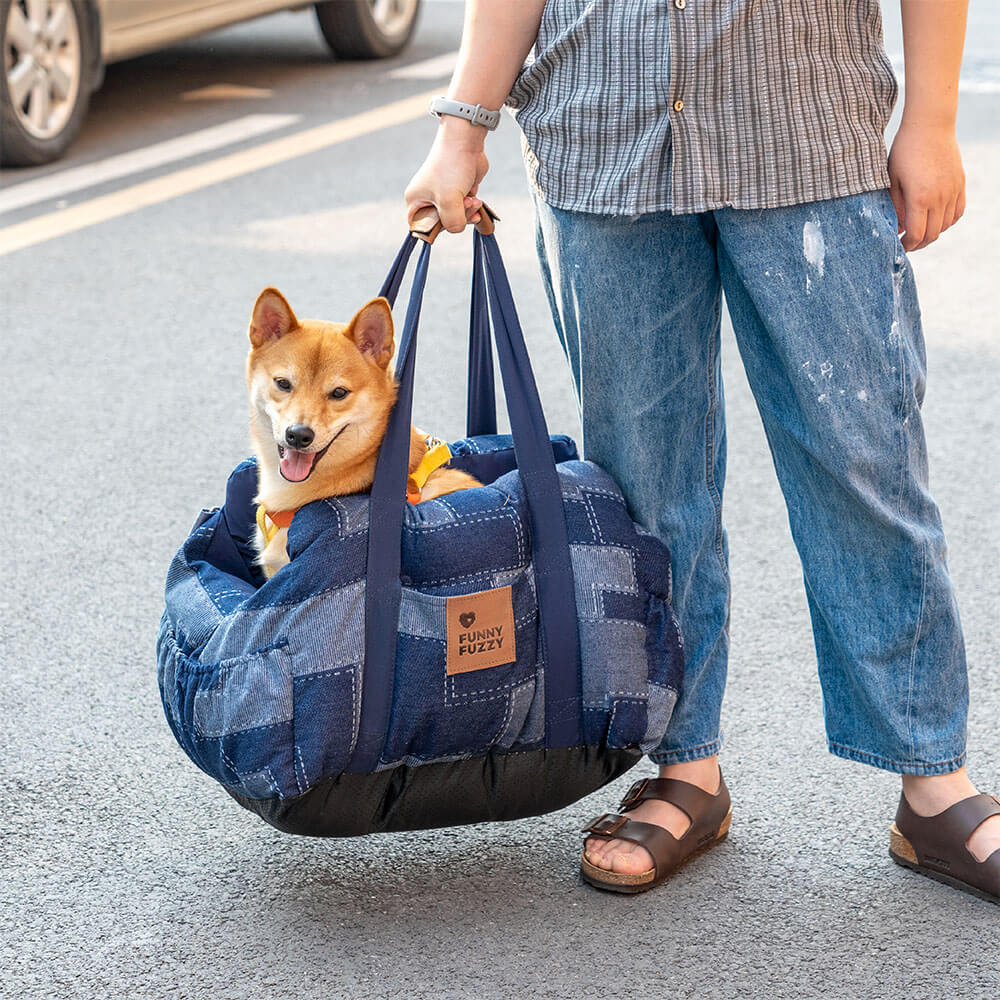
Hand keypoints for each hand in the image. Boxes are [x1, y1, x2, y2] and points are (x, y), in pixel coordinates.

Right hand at [405, 118, 488, 233]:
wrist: (465, 142)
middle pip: (442, 224)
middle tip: (465, 204)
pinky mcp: (457, 191)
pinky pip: (464, 209)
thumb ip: (452, 223)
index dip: (436, 229)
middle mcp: (427, 199)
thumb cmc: (450, 167)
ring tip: (473, 200)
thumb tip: (457, 228)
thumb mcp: (449, 201)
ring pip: (456, 217)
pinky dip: (472, 206)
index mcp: (415, 201)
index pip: (421, 228)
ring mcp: (443, 195)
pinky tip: (476, 198)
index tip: (449, 220)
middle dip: (458, 217)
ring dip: (467, 212)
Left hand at [888, 121, 965, 250]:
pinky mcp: (960, 184)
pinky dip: (947, 221)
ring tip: (919, 231)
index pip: (917, 235)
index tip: (898, 246)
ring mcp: (953, 191)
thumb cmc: (905, 152)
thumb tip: (898, 229)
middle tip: (907, 243)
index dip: (907, 246)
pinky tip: (935, 219)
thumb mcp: (892, 181)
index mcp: (920, 198)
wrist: (930, 126)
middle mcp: (940, 197)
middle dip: (918, 244)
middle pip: (932, 234)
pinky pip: (958, 212)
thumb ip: (895, 207)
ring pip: (946, 225)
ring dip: (932, 233)